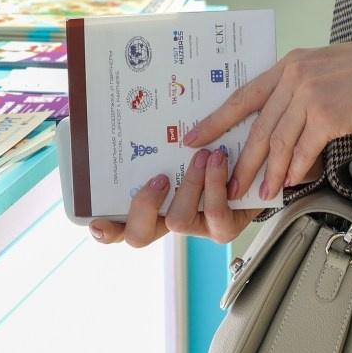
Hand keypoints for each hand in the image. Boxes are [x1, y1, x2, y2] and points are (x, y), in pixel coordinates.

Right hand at [89, 145, 252, 248]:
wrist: (256, 167)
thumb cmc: (211, 153)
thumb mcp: (180, 148)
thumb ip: (160, 145)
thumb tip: (134, 117)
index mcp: (151, 206)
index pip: (119, 226)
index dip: (105, 230)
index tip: (95, 221)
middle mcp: (169, 221)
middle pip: (139, 235)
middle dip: (144, 205)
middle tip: (160, 177)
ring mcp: (195, 229)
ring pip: (177, 220)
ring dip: (189, 184)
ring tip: (203, 155)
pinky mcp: (223, 230)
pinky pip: (214, 211)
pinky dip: (215, 182)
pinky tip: (220, 160)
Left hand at [183, 35, 351, 203]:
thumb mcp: (327, 72)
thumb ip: (299, 94)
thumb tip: (281, 134)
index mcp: (290, 64)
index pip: (243, 96)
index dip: (215, 120)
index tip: (193, 137)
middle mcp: (294, 75)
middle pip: (258, 126)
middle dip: (242, 159)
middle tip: (230, 183)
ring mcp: (309, 94)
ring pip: (278, 142)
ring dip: (269, 172)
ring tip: (262, 192)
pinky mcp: (327, 114)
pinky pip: (303, 150)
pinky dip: (296, 169)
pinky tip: (292, 182)